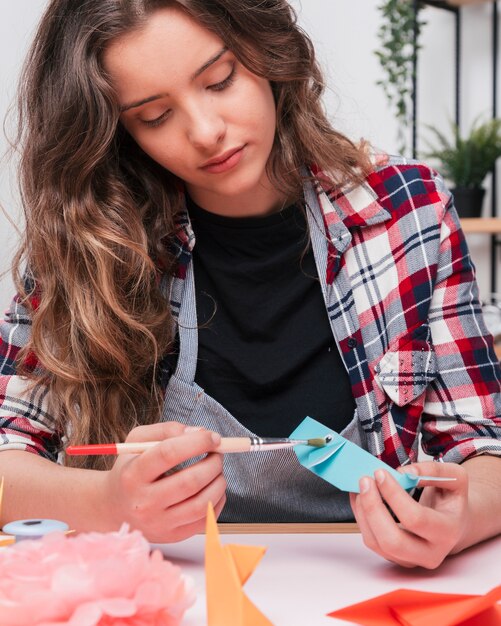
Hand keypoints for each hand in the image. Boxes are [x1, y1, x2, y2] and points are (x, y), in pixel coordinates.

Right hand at [102, 421, 226, 542]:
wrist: (112, 508)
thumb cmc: (130, 469)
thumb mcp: (138, 441)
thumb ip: (167, 430)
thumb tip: (200, 432)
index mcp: (133, 474)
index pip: (169, 453)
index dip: (197, 442)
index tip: (213, 437)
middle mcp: (144, 502)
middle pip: (189, 482)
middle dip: (213, 463)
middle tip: (218, 454)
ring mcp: (158, 523)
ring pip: (202, 504)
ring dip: (219, 482)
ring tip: (216, 470)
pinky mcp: (172, 536)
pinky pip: (205, 520)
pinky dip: (218, 501)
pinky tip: (213, 488)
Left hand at [349, 461, 468, 568]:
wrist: (455, 522)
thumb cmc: (452, 499)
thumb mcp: (456, 477)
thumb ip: (433, 470)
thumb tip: (405, 474)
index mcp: (448, 532)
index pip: (415, 518)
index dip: (393, 494)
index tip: (380, 473)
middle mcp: (431, 553)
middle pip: (392, 540)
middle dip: (372, 508)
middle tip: (365, 481)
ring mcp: (411, 560)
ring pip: (376, 543)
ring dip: (363, 512)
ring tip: (361, 486)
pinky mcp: (394, 558)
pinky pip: (371, 541)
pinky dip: (360, 517)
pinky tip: (359, 497)